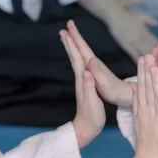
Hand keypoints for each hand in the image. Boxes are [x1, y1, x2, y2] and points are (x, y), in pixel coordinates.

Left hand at [61, 30, 105, 148]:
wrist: (87, 129)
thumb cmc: (91, 117)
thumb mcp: (92, 102)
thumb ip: (89, 87)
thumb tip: (86, 71)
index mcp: (83, 80)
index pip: (77, 58)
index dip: (73, 44)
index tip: (68, 30)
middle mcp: (81, 79)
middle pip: (74, 57)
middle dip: (70, 42)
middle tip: (64, 28)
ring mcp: (82, 83)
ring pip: (76, 61)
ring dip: (72, 49)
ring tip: (68, 39)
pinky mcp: (85, 86)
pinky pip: (80, 68)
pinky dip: (78, 59)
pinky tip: (80, 58)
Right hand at [66, 20, 133, 106]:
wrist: (122, 93)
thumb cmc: (113, 90)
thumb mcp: (105, 83)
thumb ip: (97, 72)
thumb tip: (90, 60)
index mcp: (93, 64)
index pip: (82, 49)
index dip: (75, 39)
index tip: (68, 28)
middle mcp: (93, 62)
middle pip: (81, 46)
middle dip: (73, 36)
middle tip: (67, 24)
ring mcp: (93, 65)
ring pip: (81, 50)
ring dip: (74, 42)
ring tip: (67, 34)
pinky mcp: (93, 69)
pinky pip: (82, 56)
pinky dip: (77, 51)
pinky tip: (75, 50)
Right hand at [106, 8, 157, 62]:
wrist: (115, 14)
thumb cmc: (127, 15)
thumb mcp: (140, 16)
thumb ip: (150, 20)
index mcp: (145, 31)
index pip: (155, 42)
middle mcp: (141, 37)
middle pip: (152, 50)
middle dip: (157, 58)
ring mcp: (134, 42)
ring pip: (144, 53)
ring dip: (149, 60)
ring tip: (154, 68)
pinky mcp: (126, 45)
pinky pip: (133, 54)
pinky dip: (137, 61)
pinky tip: (141, 67)